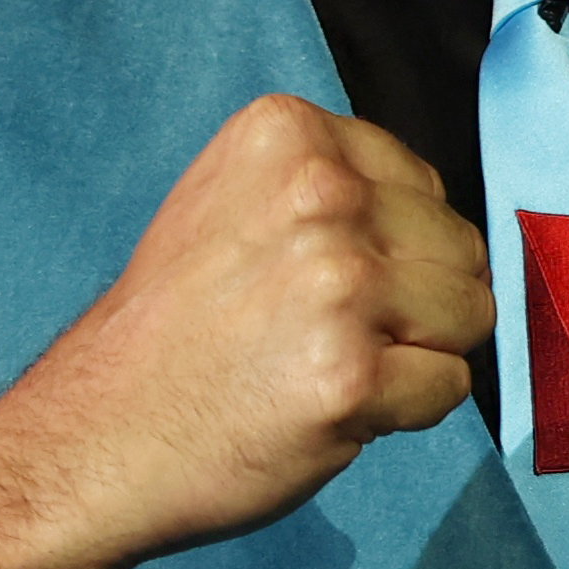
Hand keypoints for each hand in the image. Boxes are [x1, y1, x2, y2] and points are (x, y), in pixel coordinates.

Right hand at [0, 93, 494, 568]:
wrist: (97, 434)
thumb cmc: (177, 329)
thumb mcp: (235, 205)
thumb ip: (332, 189)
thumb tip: (444, 215)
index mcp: (289, 135)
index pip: (425, 186)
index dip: (395, 246)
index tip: (321, 280)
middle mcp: (318, 195)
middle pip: (462, 249)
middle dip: (418, 301)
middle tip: (324, 333)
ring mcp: (339, 285)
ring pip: (471, 314)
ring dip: (418, 354)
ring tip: (327, 364)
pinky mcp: (353, 375)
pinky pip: (450, 386)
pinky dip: (407, 410)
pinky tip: (329, 408)